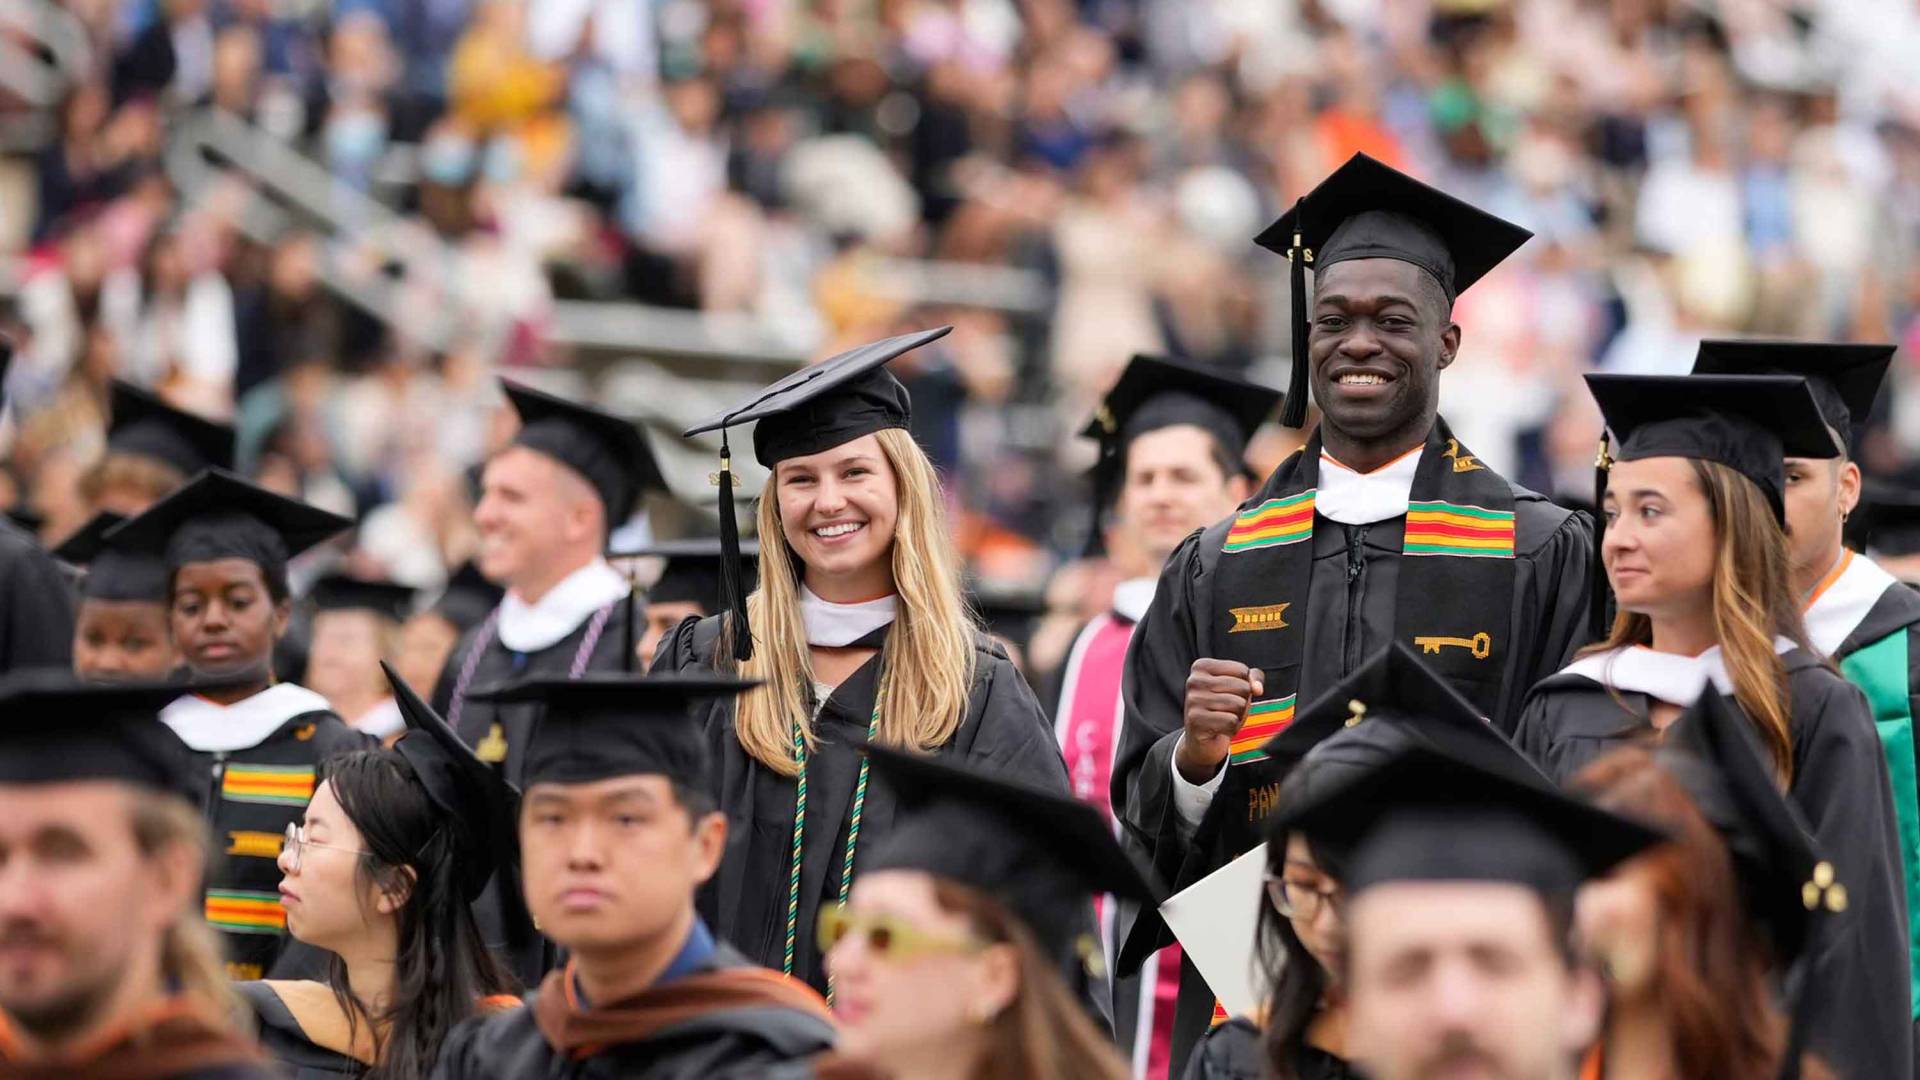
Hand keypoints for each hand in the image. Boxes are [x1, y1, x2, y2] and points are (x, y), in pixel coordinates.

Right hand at [1177, 659, 1262, 783]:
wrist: (1201, 739)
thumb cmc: (1221, 708)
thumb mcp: (1238, 687)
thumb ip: (1253, 678)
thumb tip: (1258, 689)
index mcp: (1202, 666)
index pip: (1242, 670)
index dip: (1244, 685)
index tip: (1228, 693)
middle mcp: (1194, 681)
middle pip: (1242, 687)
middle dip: (1242, 701)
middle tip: (1226, 709)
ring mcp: (1193, 700)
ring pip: (1239, 704)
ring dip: (1238, 716)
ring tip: (1223, 718)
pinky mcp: (1195, 720)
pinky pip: (1231, 721)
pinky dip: (1232, 728)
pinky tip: (1220, 729)